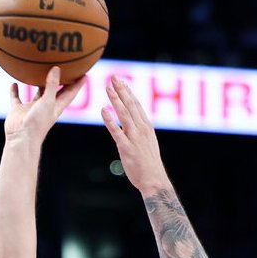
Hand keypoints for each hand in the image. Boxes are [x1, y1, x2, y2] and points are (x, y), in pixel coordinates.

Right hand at [4, 66, 87, 141]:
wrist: (21, 138)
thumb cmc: (38, 123)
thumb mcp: (48, 102)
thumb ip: (52, 85)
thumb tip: (56, 68)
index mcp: (56, 106)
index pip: (70, 93)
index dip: (77, 84)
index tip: (85, 74)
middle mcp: (45, 106)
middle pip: (55, 91)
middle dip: (60, 81)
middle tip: (64, 68)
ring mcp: (32, 108)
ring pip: (36, 93)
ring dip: (37, 84)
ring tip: (38, 71)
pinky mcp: (19, 110)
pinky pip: (17, 98)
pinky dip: (15, 91)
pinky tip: (14, 83)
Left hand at [101, 76, 169, 192]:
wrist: (154, 180)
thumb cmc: (149, 164)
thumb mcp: (148, 142)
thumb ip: (140, 131)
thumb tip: (133, 122)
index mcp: (147, 126)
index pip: (137, 104)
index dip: (128, 91)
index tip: (121, 81)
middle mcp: (141, 129)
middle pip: (131, 105)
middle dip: (122, 90)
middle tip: (114, 77)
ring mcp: (134, 137)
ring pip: (124, 114)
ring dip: (115, 99)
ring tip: (107, 87)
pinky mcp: (126, 148)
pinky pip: (116, 131)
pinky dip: (110, 120)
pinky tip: (103, 110)